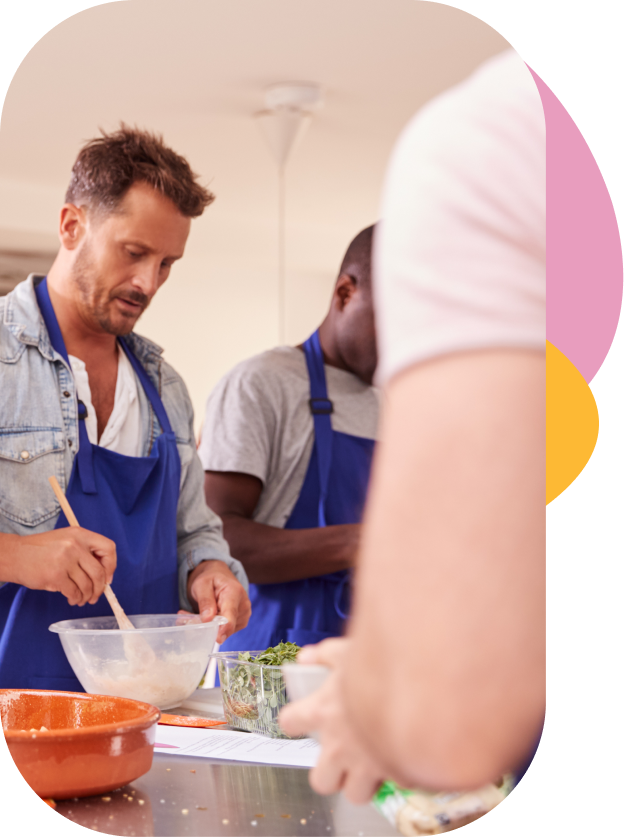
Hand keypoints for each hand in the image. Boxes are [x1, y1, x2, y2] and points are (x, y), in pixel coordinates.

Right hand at [3, 529, 116, 606]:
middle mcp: (75, 545)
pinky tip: (72, 598)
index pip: (108, 548)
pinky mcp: (55, 575)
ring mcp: (65, 560)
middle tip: (96, 596)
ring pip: (87, 584)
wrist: (15, 555)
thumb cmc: (41, 550)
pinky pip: (74, 591)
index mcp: (80, 534)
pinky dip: (76, 598)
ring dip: (87, 596)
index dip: (111, 565)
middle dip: (100, 588)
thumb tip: (103, 575)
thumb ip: (84, 551)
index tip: (107, 577)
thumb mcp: (66, 540)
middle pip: (99, 571)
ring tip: (82, 599)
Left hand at [185, 559, 250, 642]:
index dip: (224, 629)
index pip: (230, 615)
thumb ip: (205, 600)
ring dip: (207, 626)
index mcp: (235, 592)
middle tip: (186, 619)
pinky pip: (224, 630)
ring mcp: (243, 615)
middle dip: (206, 626)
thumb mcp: (202, 584)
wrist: (220, 576)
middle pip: (226, 625)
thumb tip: (208, 619)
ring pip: (224, 630)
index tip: (217, 639)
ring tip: (193, 615)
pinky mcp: (240, 622)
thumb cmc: (211, 578)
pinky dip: (212, 627)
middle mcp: (243, 605)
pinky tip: (204, 618)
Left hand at [278, 638, 386, 803]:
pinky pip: (393, 784)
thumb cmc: (379, 667)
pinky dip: (397, 774)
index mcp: (322, 712)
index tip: (304, 718)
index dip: (295, 721)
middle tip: (342, 755)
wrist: (419, 686)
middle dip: (330, 773)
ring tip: (372, 763)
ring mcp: (365, 764)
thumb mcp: (348, 652)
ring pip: (354, 794)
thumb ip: (325, 655)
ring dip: (362, 781)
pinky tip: (402, 756)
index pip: (290, 724)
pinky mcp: (395, 774)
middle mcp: (338, 745)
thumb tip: (305, 658)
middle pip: (321, 781)